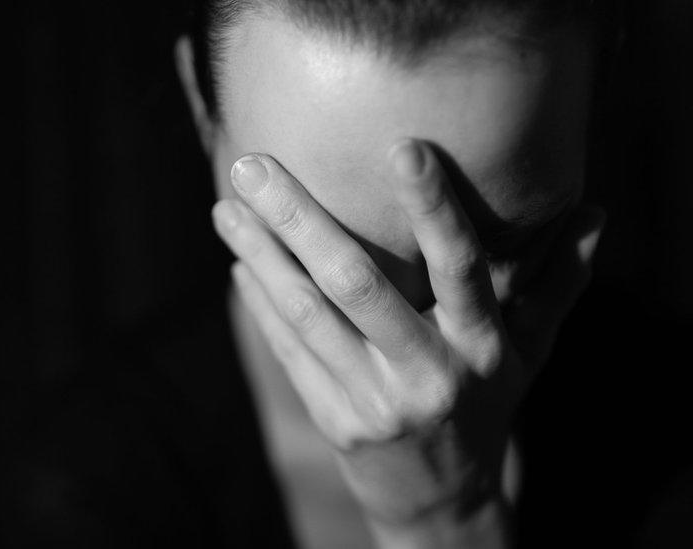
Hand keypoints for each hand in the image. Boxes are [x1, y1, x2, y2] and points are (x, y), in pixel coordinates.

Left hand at [211, 140, 603, 546]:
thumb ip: (559, 282)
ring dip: (260, 254)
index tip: (401, 146)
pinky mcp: (334, 419)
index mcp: (481, 347)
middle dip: (298, 219)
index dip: (433, 207)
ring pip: (306, 314)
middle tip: (251, 164)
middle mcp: (427, 372)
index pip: (460, 267)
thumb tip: (597, 212)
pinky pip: (289, 350)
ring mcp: (374, 400)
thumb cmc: (487, 404)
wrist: (441, 498)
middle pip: (355, 284)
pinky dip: (261, 302)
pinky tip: (238, 259)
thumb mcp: (532, 351)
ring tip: (225, 205)